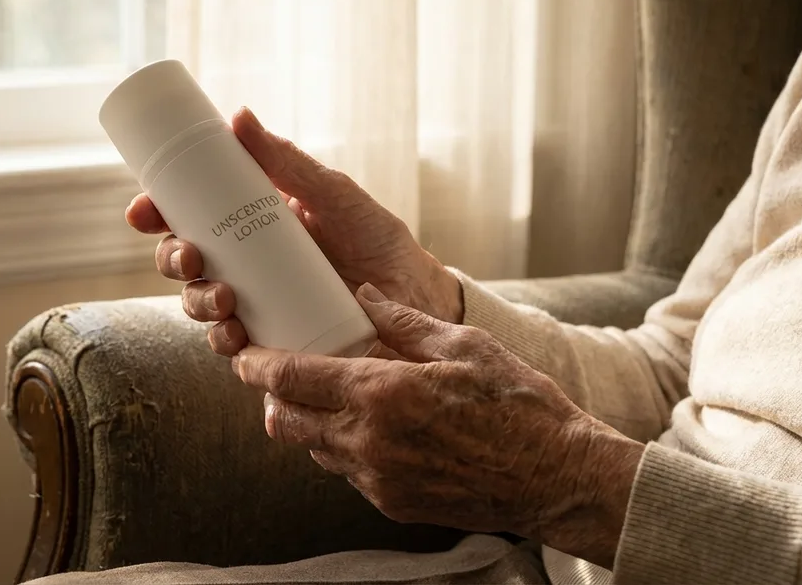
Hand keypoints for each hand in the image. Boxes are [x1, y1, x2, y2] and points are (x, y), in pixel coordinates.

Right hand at [126, 107, 462, 355]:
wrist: (418, 297)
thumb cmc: (376, 240)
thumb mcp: (332, 194)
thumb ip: (287, 162)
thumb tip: (237, 116)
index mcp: (248, 227)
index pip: (188, 218)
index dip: (156, 214)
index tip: (143, 210)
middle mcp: (244, 268)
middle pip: (184, 265)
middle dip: (172, 261)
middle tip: (190, 256)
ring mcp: (257, 308)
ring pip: (201, 308)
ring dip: (197, 304)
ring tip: (223, 300)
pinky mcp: (275, 347)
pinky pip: (236, 352)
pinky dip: (227, 347)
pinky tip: (236, 341)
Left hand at [234, 283, 643, 568]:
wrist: (557, 479)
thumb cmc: (519, 406)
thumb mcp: (465, 346)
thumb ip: (404, 322)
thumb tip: (364, 295)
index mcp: (383, 394)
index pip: (292, 378)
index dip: (257, 365)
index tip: (244, 354)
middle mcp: (369, 442)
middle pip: (287, 421)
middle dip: (272, 397)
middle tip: (275, 375)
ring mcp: (378, 480)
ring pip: (315, 451)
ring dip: (310, 424)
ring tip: (326, 398)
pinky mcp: (392, 505)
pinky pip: (348, 473)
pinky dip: (344, 449)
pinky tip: (368, 429)